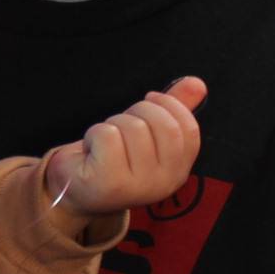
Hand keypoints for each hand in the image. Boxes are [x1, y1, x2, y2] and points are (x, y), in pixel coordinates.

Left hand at [42, 76, 206, 214]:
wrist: (76, 190)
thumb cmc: (113, 157)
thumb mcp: (147, 133)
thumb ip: (172, 110)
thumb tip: (198, 84)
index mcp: (178, 171)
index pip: (189, 130)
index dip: (170, 105)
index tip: (150, 99)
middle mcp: (164, 183)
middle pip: (164, 125)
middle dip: (140, 111)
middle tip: (122, 124)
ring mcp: (139, 187)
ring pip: (133, 128)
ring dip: (113, 125)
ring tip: (105, 143)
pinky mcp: (110, 183)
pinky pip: (108, 136)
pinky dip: (94, 134)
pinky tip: (91, 152)